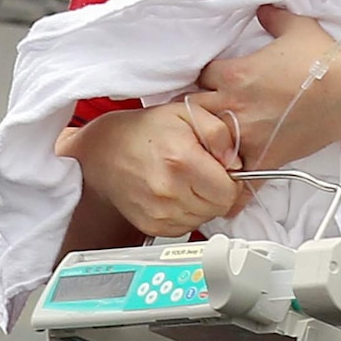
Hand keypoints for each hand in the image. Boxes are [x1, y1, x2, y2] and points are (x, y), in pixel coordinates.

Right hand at [55, 100, 242, 238]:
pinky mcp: (152, 226)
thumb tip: (235, 161)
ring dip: (204, 203)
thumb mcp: (187, 112)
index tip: (224, 168)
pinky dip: (188, 213)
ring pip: (204, 220)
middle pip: (219, 208)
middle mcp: (169, 191)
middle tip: (204, 171)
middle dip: (219, 191)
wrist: (105, 151)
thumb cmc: (146, 130)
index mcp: (181, 161)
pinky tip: (177, 192)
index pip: (228, 191)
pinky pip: (187, 228)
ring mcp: (159, 213)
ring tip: (188, 180)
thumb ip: (219, 132)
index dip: (233, 179)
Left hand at [188, 5, 340, 169]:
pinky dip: (234, 166)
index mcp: (234, 74)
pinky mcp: (264, 156)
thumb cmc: (324, 61)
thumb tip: (262, 9)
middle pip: (195, 110)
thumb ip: (272, 17)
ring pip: (209, 141)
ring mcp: (247, 135)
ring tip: (221, 135)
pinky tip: (238, 161)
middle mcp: (234, 105)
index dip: (206, 78)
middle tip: (213, 107)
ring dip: (213, 136)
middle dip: (202, 107)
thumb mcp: (297, 27)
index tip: (216, 81)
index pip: (200, 76)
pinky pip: (235, 169)